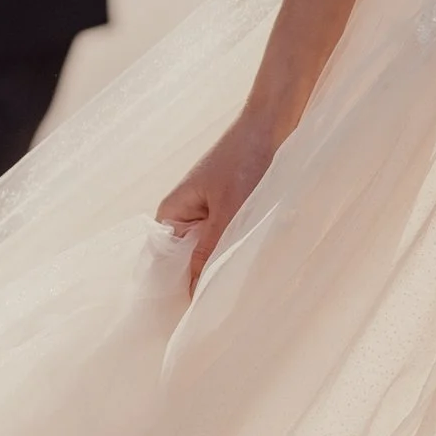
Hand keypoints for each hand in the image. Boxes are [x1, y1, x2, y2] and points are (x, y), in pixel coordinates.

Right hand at [156, 114, 282, 297]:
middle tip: (221, 302)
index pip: (163, 262)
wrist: (272, 124)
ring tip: (237, 282)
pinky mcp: (226, 208)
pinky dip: (235, 248)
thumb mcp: (228, 213)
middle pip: (187, 259)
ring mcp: (205, 211)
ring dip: (223, 262)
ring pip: (209, 250)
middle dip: (203, 277)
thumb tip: (192, 293)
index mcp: (171, 212)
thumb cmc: (246, 161)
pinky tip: (250, 259)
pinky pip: (225, 238)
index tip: (194, 311)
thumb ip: (209, 253)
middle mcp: (183, 213)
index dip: (175, 287)